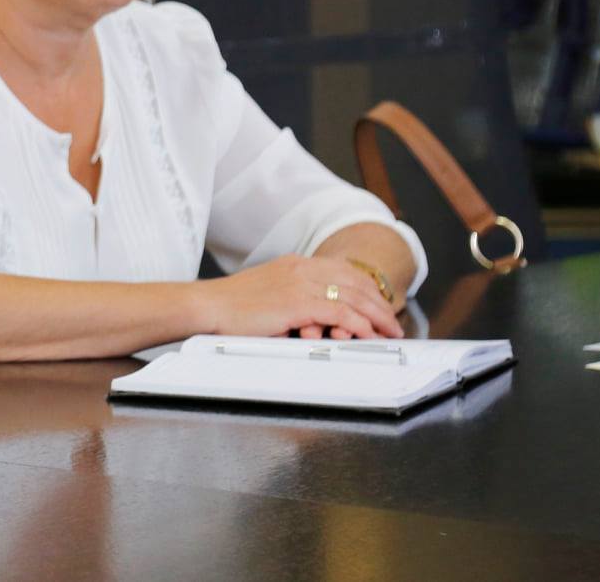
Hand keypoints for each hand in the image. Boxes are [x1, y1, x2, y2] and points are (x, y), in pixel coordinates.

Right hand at [202, 255, 402, 340]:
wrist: (207, 306)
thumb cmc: (230, 308)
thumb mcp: (266, 294)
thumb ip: (290, 298)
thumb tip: (311, 316)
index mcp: (294, 264)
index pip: (342, 271)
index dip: (366, 288)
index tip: (378, 304)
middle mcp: (301, 268)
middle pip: (355, 281)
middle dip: (379, 303)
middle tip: (392, 321)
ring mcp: (300, 284)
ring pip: (354, 296)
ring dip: (377, 315)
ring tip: (389, 331)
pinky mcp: (298, 303)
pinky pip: (341, 312)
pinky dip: (360, 324)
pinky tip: (369, 334)